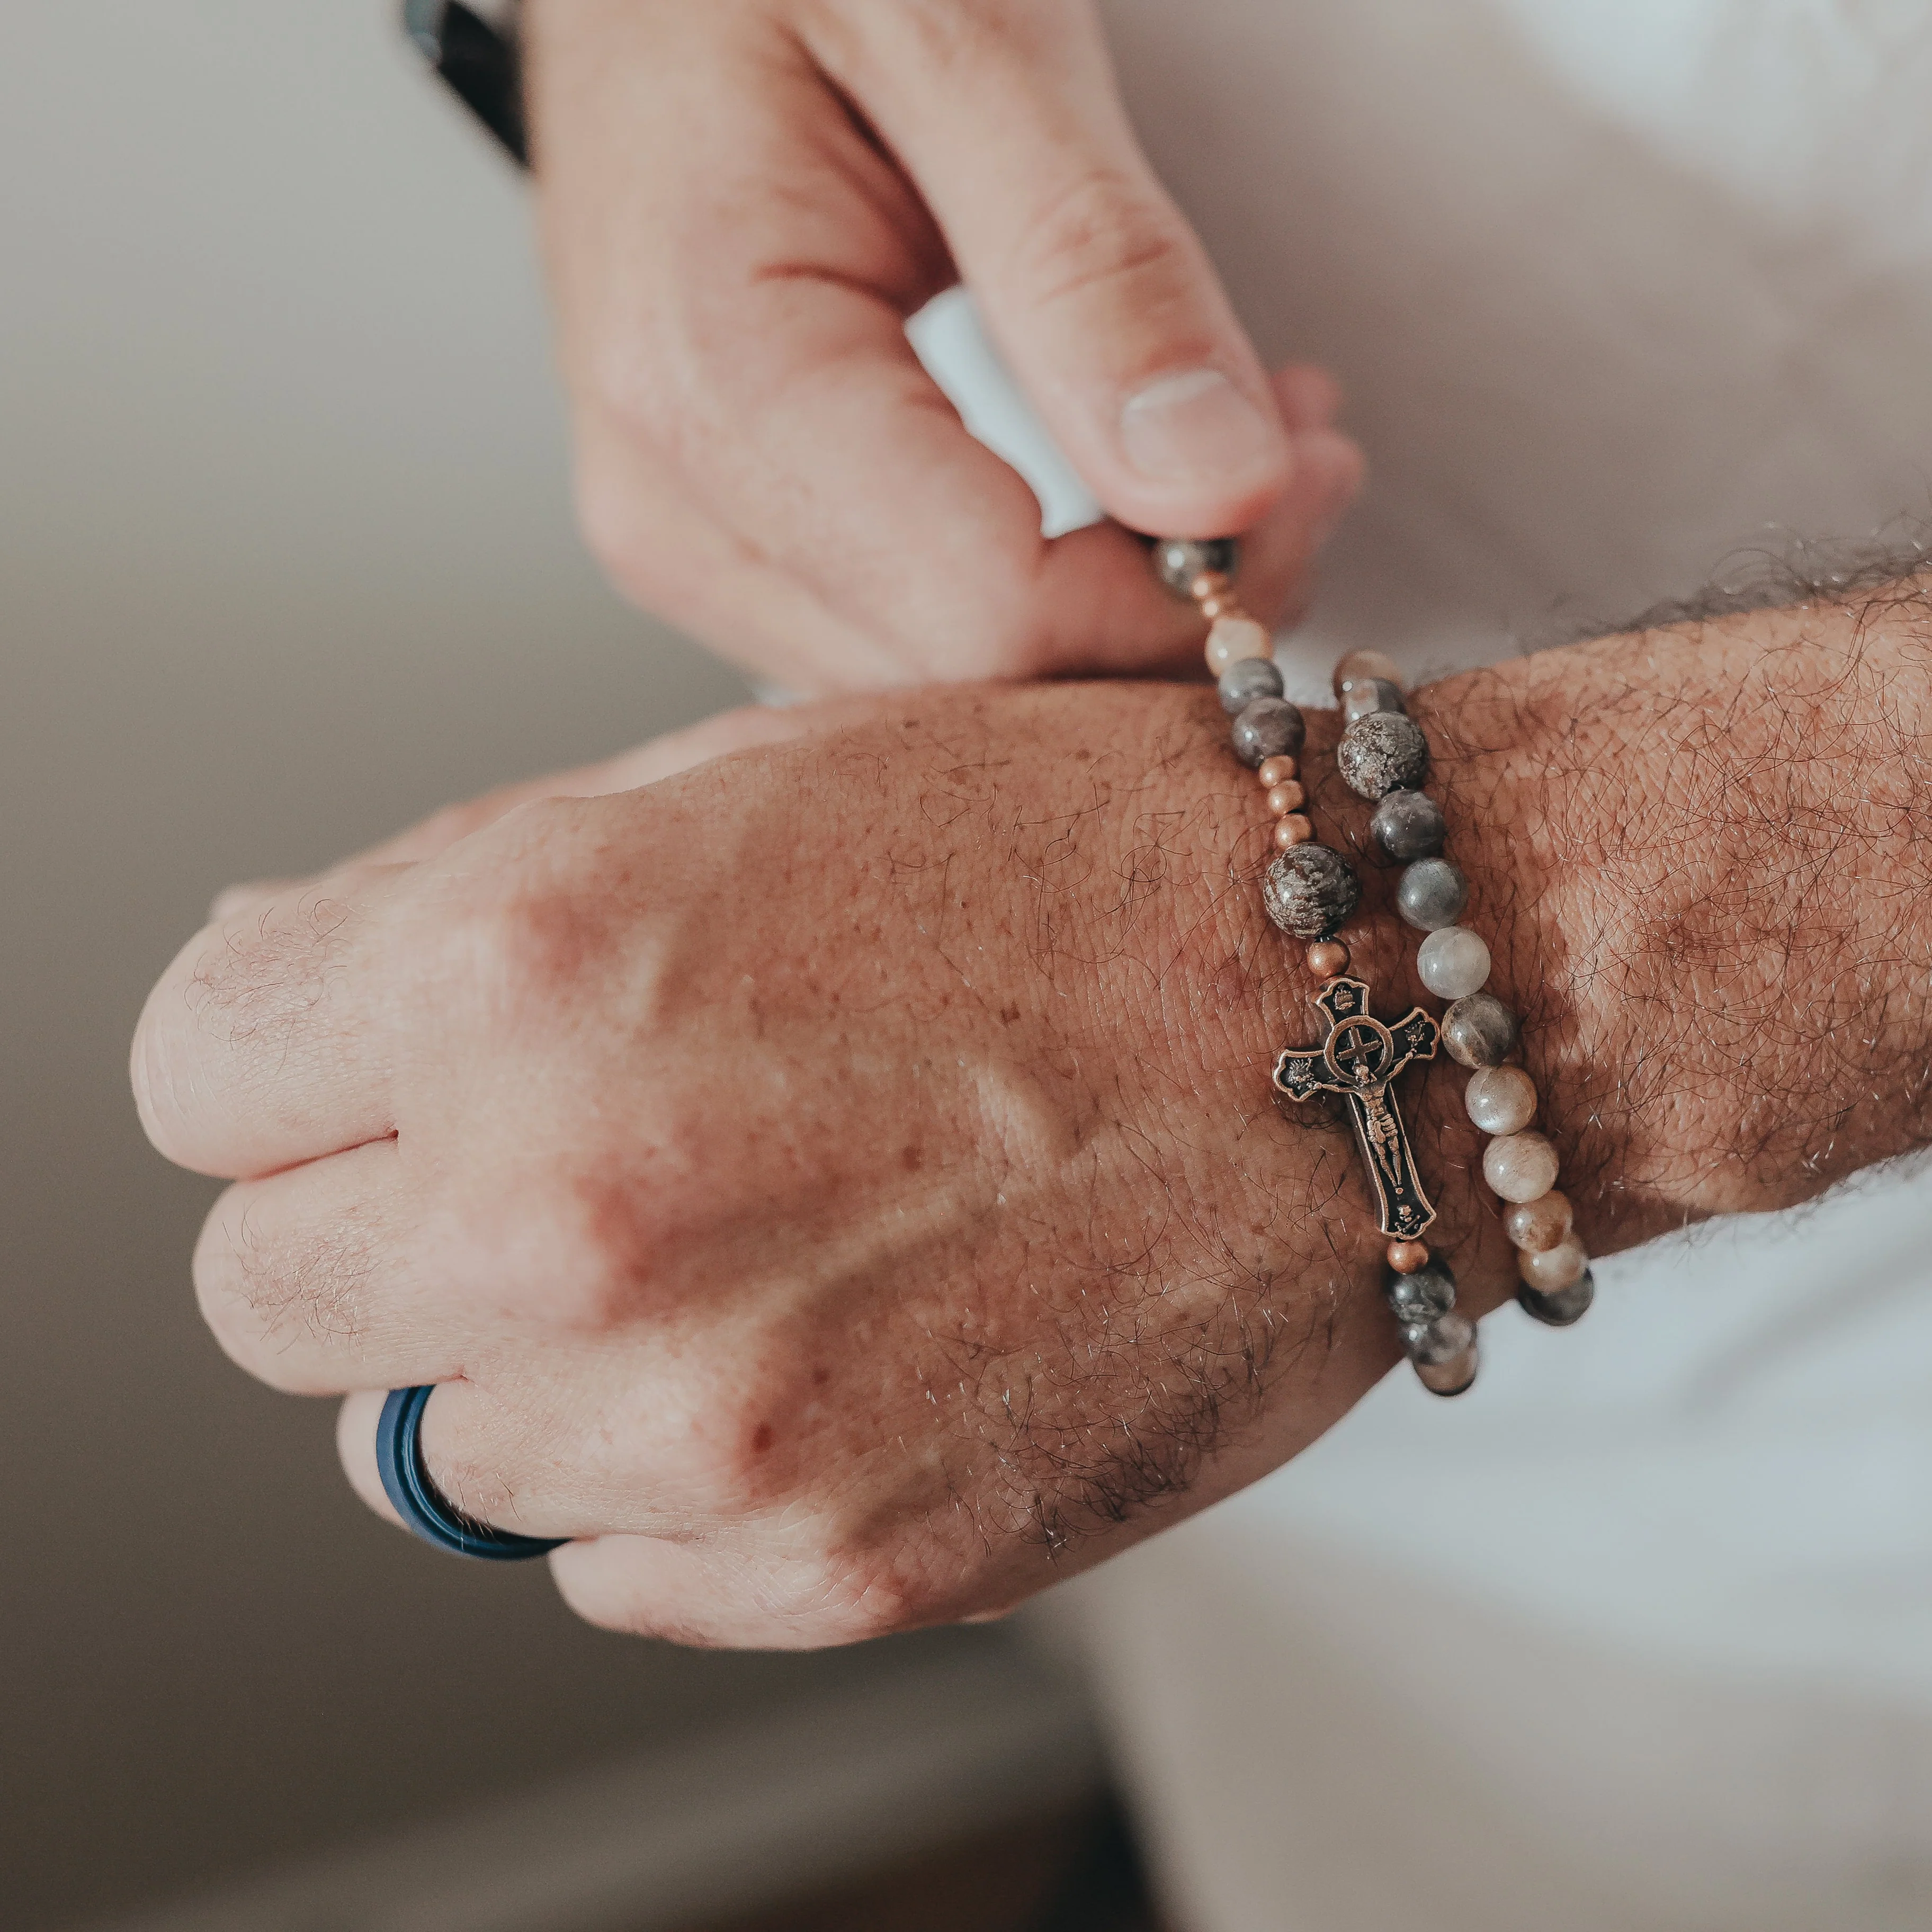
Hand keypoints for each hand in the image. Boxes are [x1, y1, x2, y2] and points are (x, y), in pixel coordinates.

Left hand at [133, 598, 1931, 1642]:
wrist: (1365, 1007)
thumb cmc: (1072, 857)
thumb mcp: (737, 780)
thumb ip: (467, 908)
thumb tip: (272, 1000)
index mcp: (521, 966)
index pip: (198, 1076)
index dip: (289, 1059)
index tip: (380, 1062)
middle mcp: (579, 1213)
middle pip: (267, 1291)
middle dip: (377, 1218)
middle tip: (551, 1155)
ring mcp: (711, 1420)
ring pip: (437, 1446)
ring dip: (541, 1353)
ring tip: (742, 1238)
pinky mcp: (841, 1559)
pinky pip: (609, 1559)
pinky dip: (671, 1469)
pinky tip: (821, 1340)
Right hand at [520, 0, 1363, 690]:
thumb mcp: (968, 39)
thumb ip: (1097, 274)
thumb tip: (1220, 488)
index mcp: (716, 379)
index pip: (994, 617)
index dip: (1181, 594)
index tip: (1307, 480)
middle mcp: (675, 500)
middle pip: (972, 675)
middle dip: (1159, 599)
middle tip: (1295, 457)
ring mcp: (687, 534)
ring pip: (946, 679)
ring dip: (1107, 593)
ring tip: (1220, 436)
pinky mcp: (720, 534)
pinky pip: (907, 626)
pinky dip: (1038, 574)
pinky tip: (1112, 476)